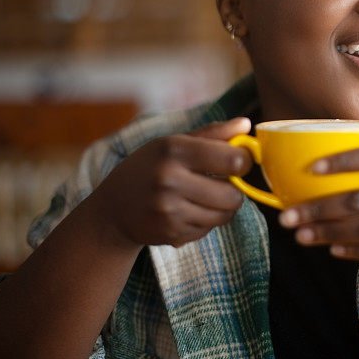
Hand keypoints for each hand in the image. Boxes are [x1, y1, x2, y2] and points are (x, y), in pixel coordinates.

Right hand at [89, 117, 251, 248]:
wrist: (112, 210)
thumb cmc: (148, 168)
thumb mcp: (173, 143)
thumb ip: (212, 134)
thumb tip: (246, 124)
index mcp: (173, 149)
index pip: (232, 159)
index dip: (244, 161)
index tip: (239, 161)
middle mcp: (169, 179)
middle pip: (233, 195)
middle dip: (234, 190)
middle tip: (223, 183)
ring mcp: (169, 210)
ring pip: (224, 215)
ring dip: (221, 208)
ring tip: (205, 197)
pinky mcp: (170, 234)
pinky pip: (208, 229)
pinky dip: (205, 222)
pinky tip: (187, 211)